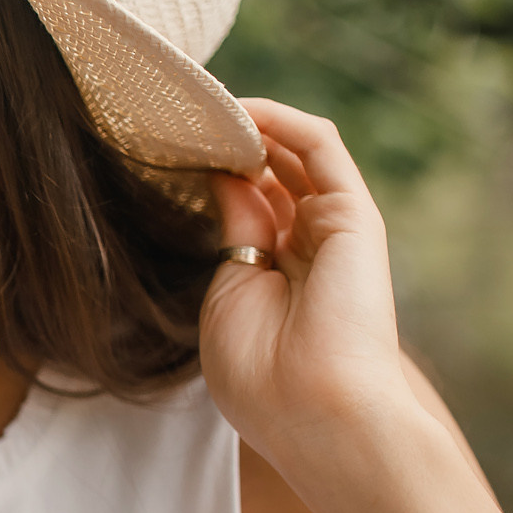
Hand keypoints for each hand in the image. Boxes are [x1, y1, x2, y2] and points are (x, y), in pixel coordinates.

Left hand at [201, 100, 424, 479]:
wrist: (316, 410)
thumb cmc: (262, 376)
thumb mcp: (228, 293)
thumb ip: (231, 232)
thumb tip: (223, 176)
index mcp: (279, 274)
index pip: (247, 205)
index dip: (207, 173)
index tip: (159, 148)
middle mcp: (310, 245)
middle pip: (270, 173)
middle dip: (224, 141)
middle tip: (171, 112)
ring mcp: (334, 226)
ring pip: (294, 152)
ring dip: (248, 121)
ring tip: (195, 102)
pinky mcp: (353, 212)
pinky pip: (320, 145)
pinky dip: (279, 119)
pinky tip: (235, 108)